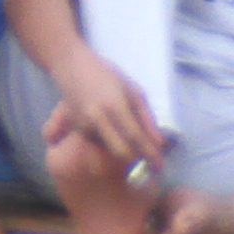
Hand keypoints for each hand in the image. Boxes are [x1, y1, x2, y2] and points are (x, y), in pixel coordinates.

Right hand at [52, 60, 171, 185]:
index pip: (135, 137)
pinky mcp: (77, 131)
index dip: (150, 153)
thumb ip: (147, 118)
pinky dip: (111, 145)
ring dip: (123, 151)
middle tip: (148, 160)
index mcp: (114, 106)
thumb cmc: (108, 76)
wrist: (72, 67)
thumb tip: (161, 144)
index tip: (160, 166)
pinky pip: (100, 146)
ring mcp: (84, 127)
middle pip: (120, 152)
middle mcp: (97, 120)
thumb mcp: (134, 91)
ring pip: (109, 151)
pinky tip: (114, 132)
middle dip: (136, 160)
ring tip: (131, 140)